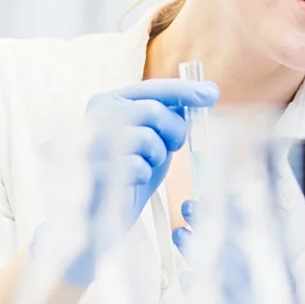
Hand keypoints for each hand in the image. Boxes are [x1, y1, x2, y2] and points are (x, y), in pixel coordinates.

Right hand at [60, 79, 217, 284]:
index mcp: (108, 101)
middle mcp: (96, 115)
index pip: (153, 88)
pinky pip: (138, 166)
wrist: (99, 215)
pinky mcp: (94, 169)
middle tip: (176, 146)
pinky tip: (132, 181)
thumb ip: (171, 115)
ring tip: (146, 164)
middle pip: (154, 111)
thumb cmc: (130, 173)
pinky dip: (144, 175)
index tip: (212, 94)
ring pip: (147, 138)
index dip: (185, 91)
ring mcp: (92, 141)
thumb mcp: (153, 138)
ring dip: (157, 156)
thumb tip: (209, 92)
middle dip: (175, 130)